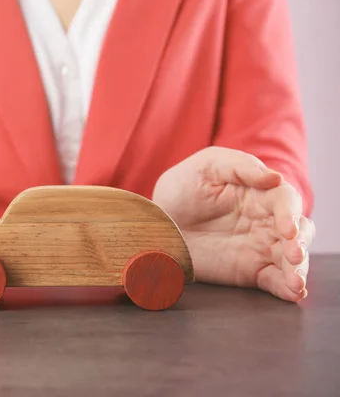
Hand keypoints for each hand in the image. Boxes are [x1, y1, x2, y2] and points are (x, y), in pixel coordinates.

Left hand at [152, 146, 314, 301]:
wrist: (159, 220)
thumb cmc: (185, 184)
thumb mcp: (208, 166)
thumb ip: (240, 167)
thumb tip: (274, 178)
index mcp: (261, 193)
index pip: (286, 202)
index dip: (290, 214)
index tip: (287, 229)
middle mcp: (268, 221)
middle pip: (299, 232)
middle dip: (300, 245)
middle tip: (293, 256)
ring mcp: (261, 248)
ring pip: (291, 260)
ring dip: (298, 271)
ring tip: (296, 284)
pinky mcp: (250, 271)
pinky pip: (275, 281)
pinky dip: (287, 289)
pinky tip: (293, 293)